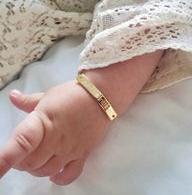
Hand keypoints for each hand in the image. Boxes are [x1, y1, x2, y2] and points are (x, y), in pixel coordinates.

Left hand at [0, 50, 161, 184]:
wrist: (100, 97)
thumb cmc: (73, 94)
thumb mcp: (48, 95)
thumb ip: (28, 100)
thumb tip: (12, 96)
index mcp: (43, 121)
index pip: (22, 142)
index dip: (6, 158)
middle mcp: (56, 139)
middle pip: (30, 163)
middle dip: (22, 161)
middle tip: (25, 151)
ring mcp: (70, 149)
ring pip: (46, 171)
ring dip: (36, 168)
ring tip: (39, 157)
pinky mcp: (82, 154)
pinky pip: (69, 175)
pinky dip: (58, 179)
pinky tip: (54, 174)